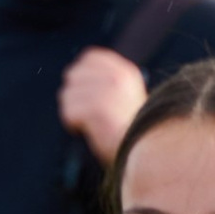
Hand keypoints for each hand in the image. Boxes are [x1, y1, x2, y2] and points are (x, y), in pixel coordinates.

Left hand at [58, 46, 149, 165]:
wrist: (147, 155)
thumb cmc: (133, 132)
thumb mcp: (126, 97)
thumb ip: (107, 82)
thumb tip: (75, 74)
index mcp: (125, 72)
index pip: (89, 58)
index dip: (81, 74)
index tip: (85, 92)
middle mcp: (116, 77)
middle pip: (73, 76)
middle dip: (75, 95)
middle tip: (86, 114)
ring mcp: (107, 92)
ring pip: (68, 95)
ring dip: (73, 112)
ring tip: (89, 125)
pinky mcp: (98, 109)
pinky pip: (69, 112)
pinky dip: (73, 125)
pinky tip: (87, 131)